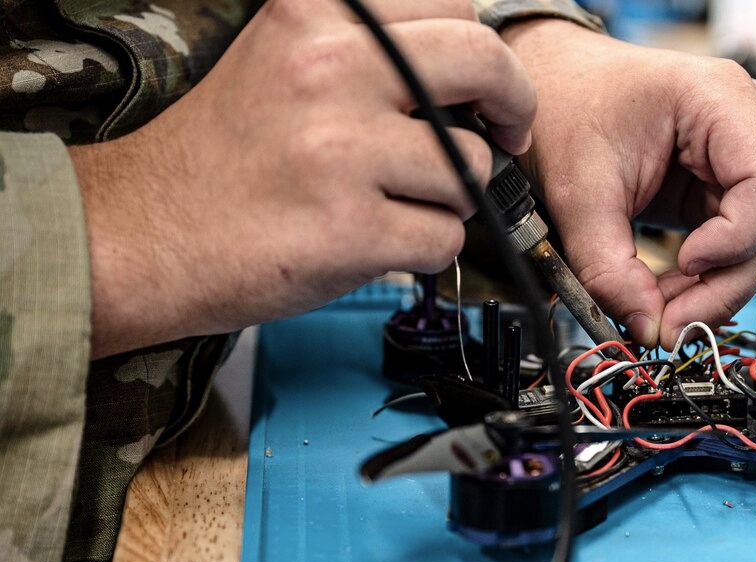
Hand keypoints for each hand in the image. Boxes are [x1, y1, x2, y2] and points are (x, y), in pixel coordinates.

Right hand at [72, 0, 535, 357]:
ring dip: (449, 198)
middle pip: (484, 64)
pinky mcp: (352, 227)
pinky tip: (373, 241)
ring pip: (471, 170)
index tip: (484, 89)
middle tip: (508, 136)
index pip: (452, 6)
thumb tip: (476, 68)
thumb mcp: (285, 56)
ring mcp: (343, 150)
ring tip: (388, 203)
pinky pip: (444, 237)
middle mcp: (331, 68)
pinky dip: (422, 250)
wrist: (147, 233)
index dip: (482, 55)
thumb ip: (371, 47)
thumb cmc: (228, 155)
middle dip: (515, 105)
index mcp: (317, 14)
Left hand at [502, 20, 755, 347]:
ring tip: (657, 312)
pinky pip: (736, 249)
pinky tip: (664, 296)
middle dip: (720, 285)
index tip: (685, 264)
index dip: (735, 238)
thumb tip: (645, 327)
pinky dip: (702, 281)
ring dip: (710, 290)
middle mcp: (750, 123)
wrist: (559, 91)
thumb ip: (608, 268)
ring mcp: (747, 157)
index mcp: (720, 98)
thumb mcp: (578, 193)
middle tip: (669, 324)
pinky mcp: (731, 189)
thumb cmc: (571, 108)